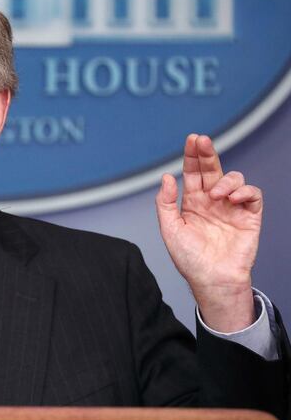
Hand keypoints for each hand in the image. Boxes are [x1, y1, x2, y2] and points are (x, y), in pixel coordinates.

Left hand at [155, 134, 261, 332]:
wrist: (211, 280)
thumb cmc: (189, 258)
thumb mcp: (170, 229)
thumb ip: (166, 202)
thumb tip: (167, 176)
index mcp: (193, 202)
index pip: (193, 172)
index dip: (192, 155)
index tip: (192, 139)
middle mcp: (212, 201)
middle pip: (212, 169)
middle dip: (207, 153)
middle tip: (202, 140)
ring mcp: (231, 207)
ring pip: (233, 178)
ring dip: (224, 180)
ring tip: (215, 195)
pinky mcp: (249, 216)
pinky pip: (252, 195)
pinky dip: (244, 191)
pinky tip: (231, 197)